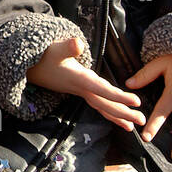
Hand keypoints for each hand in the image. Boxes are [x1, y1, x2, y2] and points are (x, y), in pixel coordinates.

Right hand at [27, 36, 145, 130]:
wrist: (30, 67)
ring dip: (117, 116)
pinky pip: (98, 104)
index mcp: (78, 79)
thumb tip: (78, 43)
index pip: (102, 89)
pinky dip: (109, 111)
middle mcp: (81, 88)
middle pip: (105, 104)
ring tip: (132, 127)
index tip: (136, 102)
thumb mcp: (54, 48)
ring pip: (102, 107)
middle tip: (142, 121)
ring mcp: (80, 91)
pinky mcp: (80, 91)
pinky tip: (117, 116)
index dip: (118, 96)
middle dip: (123, 113)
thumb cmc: (43, 56)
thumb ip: (66, 46)